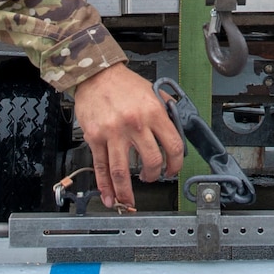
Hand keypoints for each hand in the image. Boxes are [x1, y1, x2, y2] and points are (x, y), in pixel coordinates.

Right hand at [70, 63, 181, 211]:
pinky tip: (109, 195)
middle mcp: (135, 124)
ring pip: (123, 171)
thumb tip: (177, 128)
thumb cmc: (123, 83)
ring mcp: (113, 132)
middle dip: (154, 176)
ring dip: (127, 190)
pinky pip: (101, 166)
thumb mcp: (152, 91)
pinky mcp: (95, 137)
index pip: (173, 146)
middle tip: (151, 178)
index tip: (172, 170)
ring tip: (129, 199)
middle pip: (151, 161)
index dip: (175, 164)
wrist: (96, 74)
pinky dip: (105, 185)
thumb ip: (166, 110)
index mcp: (153, 112)